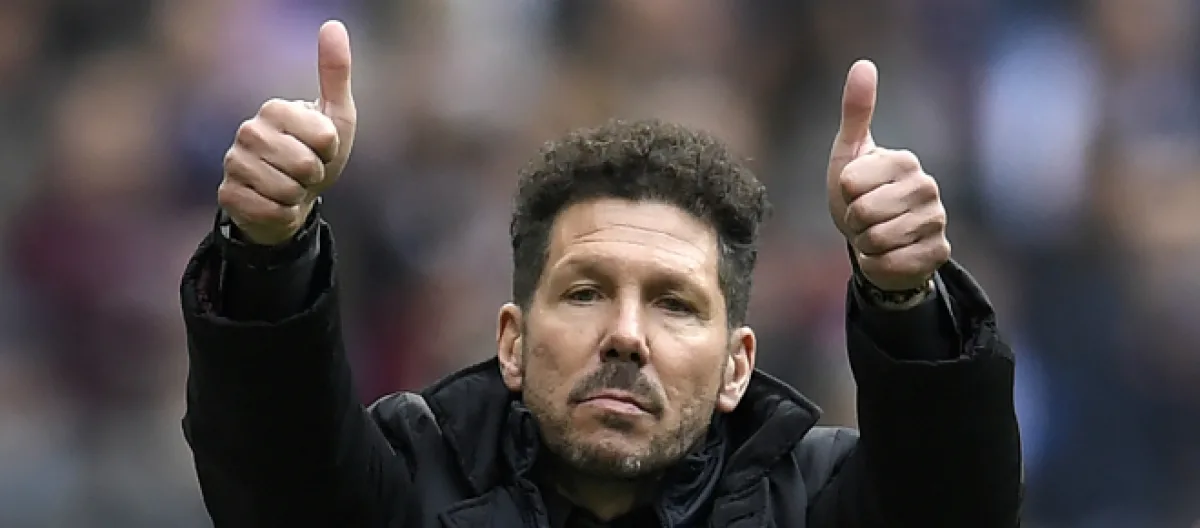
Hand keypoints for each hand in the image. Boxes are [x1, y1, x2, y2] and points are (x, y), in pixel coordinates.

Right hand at [218, 20, 356, 245]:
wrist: (295, 200)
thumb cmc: (317, 155)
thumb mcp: (336, 117)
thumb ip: (335, 73)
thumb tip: (333, 24)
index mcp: (274, 109)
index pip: (323, 137)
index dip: (330, 150)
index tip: (322, 148)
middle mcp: (248, 132)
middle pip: (304, 165)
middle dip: (315, 175)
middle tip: (306, 172)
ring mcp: (233, 163)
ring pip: (285, 190)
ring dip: (298, 196)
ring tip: (291, 187)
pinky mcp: (227, 195)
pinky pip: (269, 211)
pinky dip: (282, 214)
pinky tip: (276, 204)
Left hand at [825, 59, 949, 291]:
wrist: (876, 242)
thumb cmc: (860, 194)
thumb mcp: (850, 153)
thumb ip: (856, 111)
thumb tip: (863, 63)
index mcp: (905, 161)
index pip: (850, 182)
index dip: (843, 193)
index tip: (854, 192)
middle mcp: (927, 188)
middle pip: (862, 212)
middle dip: (852, 221)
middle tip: (863, 218)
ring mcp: (936, 222)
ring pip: (875, 240)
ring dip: (864, 244)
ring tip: (874, 235)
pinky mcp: (937, 253)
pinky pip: (890, 264)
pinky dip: (877, 264)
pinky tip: (886, 255)